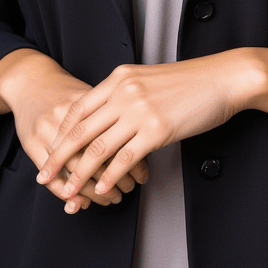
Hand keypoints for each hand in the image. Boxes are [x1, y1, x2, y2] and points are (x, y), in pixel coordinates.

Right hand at [0, 50, 149, 211]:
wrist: (32, 79)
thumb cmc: (68, 90)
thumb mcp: (94, 93)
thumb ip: (113, 114)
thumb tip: (139, 144)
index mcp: (87, 98)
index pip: (115, 134)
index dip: (130, 160)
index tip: (142, 176)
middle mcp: (66, 113)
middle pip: (95, 153)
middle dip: (115, 178)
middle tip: (128, 190)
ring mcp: (46, 128)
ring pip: (74, 169)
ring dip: (93, 192)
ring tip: (109, 199)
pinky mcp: (31, 142)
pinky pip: (52, 176)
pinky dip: (67, 194)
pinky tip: (80, 201)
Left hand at [35, 51, 264, 210]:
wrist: (222, 78)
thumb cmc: (190, 81)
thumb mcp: (149, 79)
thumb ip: (126, 93)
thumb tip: (108, 117)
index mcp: (120, 77)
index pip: (79, 107)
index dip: (61, 132)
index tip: (51, 150)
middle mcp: (125, 91)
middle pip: (80, 129)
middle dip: (59, 156)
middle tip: (44, 175)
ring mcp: (140, 110)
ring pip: (98, 147)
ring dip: (80, 173)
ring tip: (69, 190)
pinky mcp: (158, 129)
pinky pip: (126, 158)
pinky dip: (111, 177)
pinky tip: (104, 189)